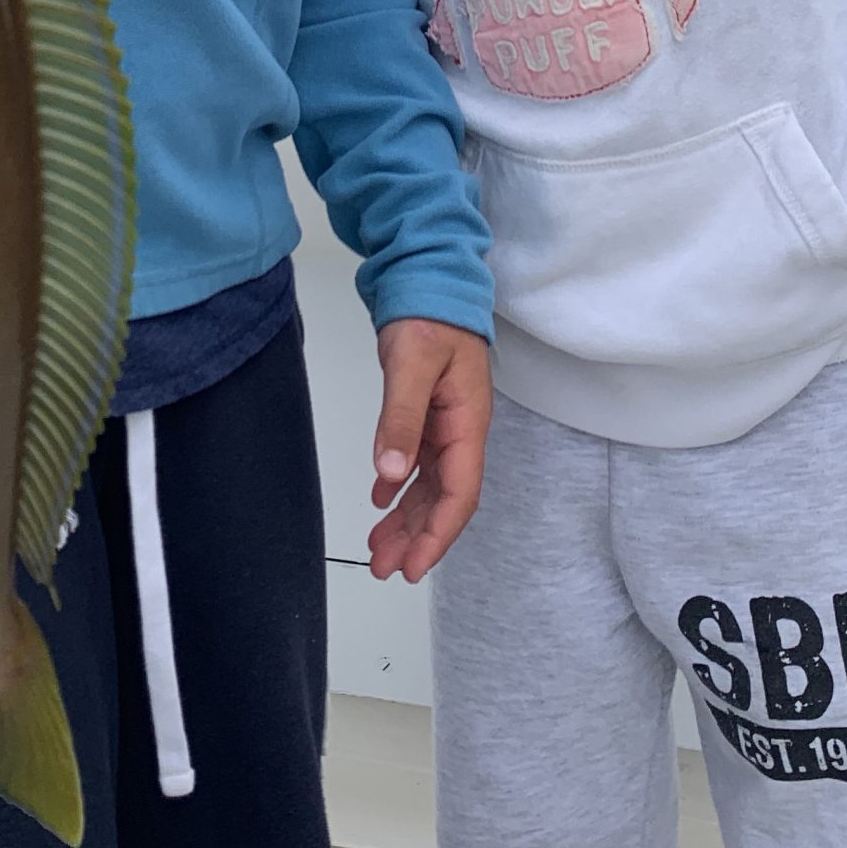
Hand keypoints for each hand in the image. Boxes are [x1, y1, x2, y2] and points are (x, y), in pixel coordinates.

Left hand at [367, 318, 491, 585]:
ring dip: (407, 519)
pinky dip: (399, 485)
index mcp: (467, 423)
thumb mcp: (412, 363)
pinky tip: (380, 499)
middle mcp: (461, 430)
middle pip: (444, 498)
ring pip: (429, 486)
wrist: (429, 278)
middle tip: (386, 569)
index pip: (459, 494)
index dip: (438, 535)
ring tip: (379, 549)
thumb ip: (401, 418)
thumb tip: (389, 473)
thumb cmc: (430, 314)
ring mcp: (446, 424)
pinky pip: (417, 462)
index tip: (414, 567)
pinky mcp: (429, 414)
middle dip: (418, 538)